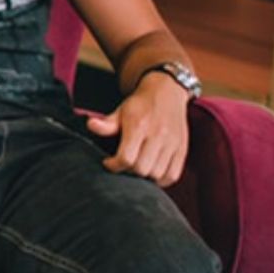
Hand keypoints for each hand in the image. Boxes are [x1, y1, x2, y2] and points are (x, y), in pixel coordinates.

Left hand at [84, 72, 189, 186]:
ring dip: (144, 176)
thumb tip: (91, 125)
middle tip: (123, 164)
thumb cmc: (140, 105)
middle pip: (141, 169)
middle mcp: (158, 136)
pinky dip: (161, 180)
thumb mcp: (120, 111)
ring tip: (137, 168)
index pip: (126, 158)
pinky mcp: (182, 149)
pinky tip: (152, 172)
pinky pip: (173, 175)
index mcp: (139, 126)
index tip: (109, 162)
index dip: (114, 165)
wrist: (167, 93)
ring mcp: (172, 144)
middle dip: (128, 171)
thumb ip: (107, 123)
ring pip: (157, 174)